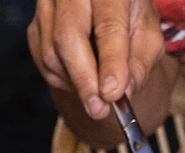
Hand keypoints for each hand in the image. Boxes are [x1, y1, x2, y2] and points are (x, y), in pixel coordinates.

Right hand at [28, 0, 164, 119]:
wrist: (109, 6)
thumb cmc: (131, 19)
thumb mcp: (149, 38)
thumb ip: (140, 64)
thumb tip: (123, 93)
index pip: (107, 26)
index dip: (110, 62)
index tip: (112, 94)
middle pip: (68, 37)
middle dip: (84, 80)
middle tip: (99, 109)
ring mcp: (48, 4)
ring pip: (52, 52)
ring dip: (76, 84)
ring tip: (98, 91)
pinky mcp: (36, 23)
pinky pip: (43, 61)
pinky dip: (64, 80)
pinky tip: (83, 79)